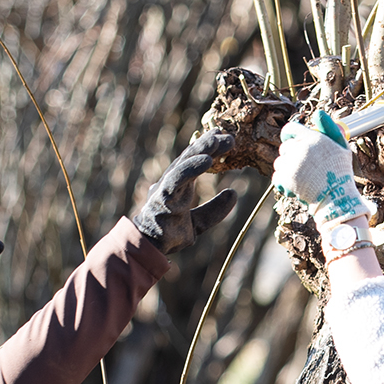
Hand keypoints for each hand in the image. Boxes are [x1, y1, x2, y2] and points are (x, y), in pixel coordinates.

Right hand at [133, 130, 237, 254]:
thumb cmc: (170, 233)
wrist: (150, 247)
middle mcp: (172, 182)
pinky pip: (178, 177)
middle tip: (229, 136)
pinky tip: (207, 159)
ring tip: (218, 139)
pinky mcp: (162, 196)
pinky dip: (191, 167)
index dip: (210, 149)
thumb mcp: (199, 222)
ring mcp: (166, 187)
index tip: (225, 138)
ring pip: (185, 162)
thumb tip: (233, 193)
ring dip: (201, 149)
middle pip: (192, 157)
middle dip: (209, 145)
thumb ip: (215, 209)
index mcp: (180, 186)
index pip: (195, 162)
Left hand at [272, 108, 373, 226]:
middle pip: (284, 147)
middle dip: (291, 156)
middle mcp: (300, 148)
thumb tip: (318, 113)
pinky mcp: (286, 179)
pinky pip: (276, 177)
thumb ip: (330, 128)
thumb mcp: (341, 146)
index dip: (289, 135)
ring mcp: (292, 164)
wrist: (337, 198)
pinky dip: (283, 184)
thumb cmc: (340, 172)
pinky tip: (296, 187)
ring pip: (279, 163)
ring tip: (302, 178)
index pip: (289, 129)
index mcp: (312, 138)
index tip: (293, 142)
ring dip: (287, 170)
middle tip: (304, 166)